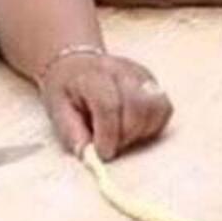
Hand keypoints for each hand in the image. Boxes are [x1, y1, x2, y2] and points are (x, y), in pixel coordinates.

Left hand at [39, 52, 172, 158]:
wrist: (76, 64)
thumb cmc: (67, 90)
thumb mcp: (57, 110)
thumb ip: (72, 133)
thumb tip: (88, 156)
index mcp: (93, 75)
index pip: (109, 104)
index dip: (108, 134)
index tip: (103, 153)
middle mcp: (121, 70)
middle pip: (138, 106)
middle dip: (126, 135)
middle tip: (111, 145)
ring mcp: (141, 74)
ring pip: (156, 107)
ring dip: (141, 131)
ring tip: (122, 136)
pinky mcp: (153, 82)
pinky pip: (164, 108)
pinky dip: (152, 125)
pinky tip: (134, 128)